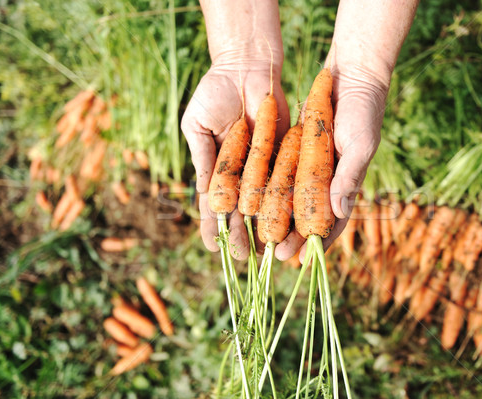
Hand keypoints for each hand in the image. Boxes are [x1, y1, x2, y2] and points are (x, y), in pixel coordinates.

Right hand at [181, 63, 289, 259]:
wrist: (247, 67)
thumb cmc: (215, 92)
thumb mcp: (197, 125)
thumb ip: (202, 158)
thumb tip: (204, 194)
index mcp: (217, 169)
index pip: (213, 205)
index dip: (211, 226)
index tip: (211, 247)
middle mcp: (241, 173)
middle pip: (239, 211)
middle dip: (238, 233)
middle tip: (241, 256)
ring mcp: (262, 167)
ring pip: (262, 203)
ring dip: (261, 226)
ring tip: (262, 249)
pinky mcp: (284, 155)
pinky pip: (283, 182)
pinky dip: (283, 203)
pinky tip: (284, 222)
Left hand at [274, 65, 386, 261]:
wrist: (350, 76)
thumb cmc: (363, 112)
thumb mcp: (360, 144)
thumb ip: (349, 177)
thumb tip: (339, 210)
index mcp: (345, 185)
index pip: (332, 222)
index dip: (317, 243)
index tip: (301, 260)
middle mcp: (326, 181)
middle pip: (307, 217)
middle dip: (291, 237)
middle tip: (272, 254)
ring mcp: (309, 167)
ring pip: (289, 200)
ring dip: (275, 219)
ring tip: (258, 238)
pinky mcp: (294, 152)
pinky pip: (279, 175)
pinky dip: (267, 190)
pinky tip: (251, 204)